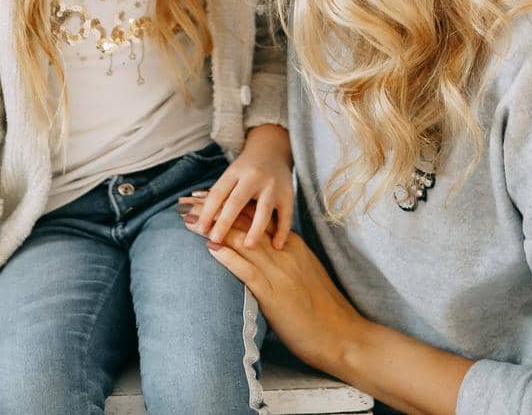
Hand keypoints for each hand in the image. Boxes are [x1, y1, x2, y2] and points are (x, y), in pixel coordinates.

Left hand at [182, 204, 367, 376]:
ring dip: (214, 228)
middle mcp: (284, 253)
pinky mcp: (275, 295)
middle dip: (215, 211)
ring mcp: (280, 272)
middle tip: (189, 201)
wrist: (342, 335)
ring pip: (243, 242)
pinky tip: (212, 248)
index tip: (207, 197)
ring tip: (189, 220)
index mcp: (291, 246)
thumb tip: (262, 253)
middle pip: (244, 224)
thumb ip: (283, 259)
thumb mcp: (304, 273)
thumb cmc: (323, 309)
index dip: (229, 206)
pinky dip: (229, 258)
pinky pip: (249, 271)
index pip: (255, 218)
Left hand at [187, 123, 293, 248]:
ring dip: (256, 228)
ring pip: (264, 208)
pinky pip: (286, 214)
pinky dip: (283, 230)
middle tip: (216, 239)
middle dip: (225, 221)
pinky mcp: (288, 193)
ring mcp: (272, 185)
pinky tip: (277, 246)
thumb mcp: (229, 175)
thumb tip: (183, 210)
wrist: (272, 149)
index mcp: (234, 173)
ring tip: (248, 246)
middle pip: (237, 200)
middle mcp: (253, 177)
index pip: (218, 192)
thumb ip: (213, 194)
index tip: (199, 229)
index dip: (207, 211)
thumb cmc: (244, 169)